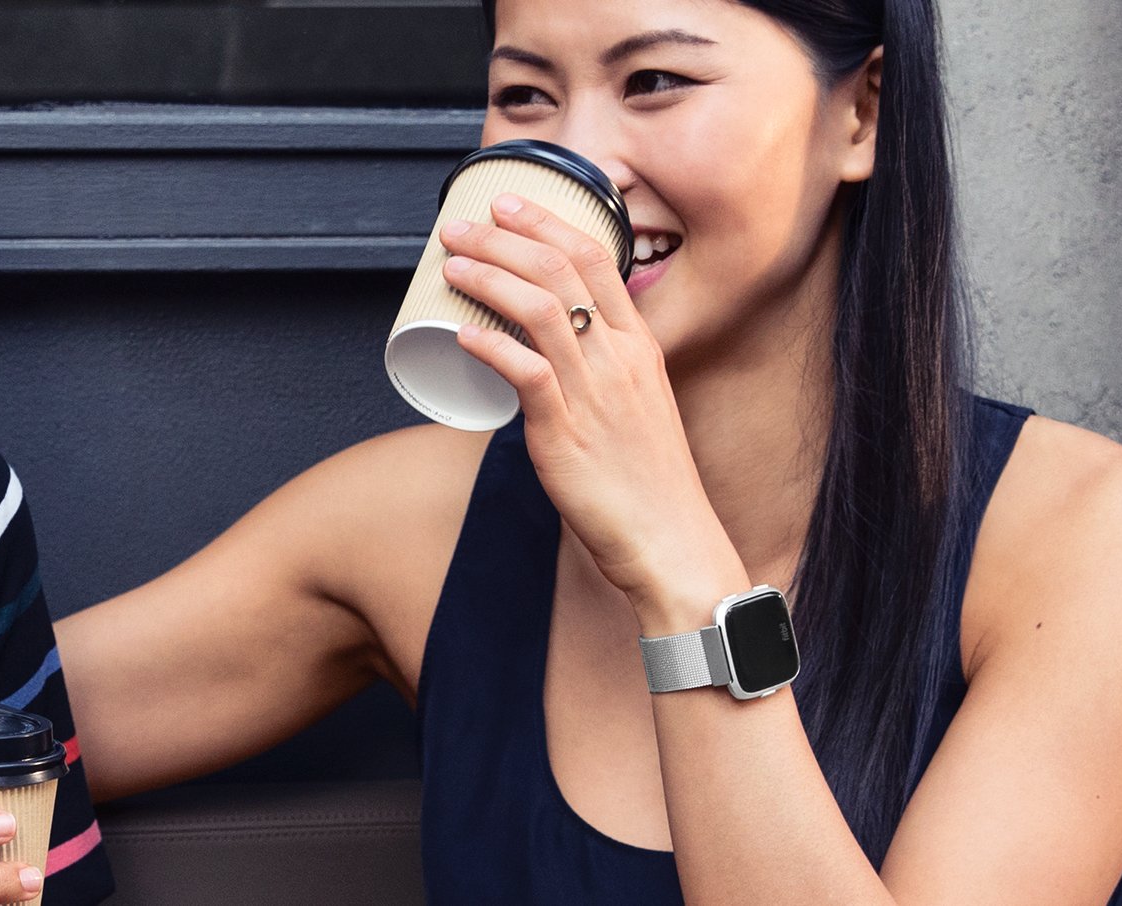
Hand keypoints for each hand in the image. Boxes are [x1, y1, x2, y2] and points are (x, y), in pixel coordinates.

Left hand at [441, 194, 747, 625]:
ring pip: (540, 309)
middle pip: (560, 271)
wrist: (671, 540)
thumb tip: (545, 364)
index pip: (596, 258)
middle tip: (458, 227)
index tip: (506, 206)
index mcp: (640, 345)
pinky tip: (460, 333)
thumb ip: (598, 379)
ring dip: (487, 277)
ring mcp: (595, 392)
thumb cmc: (646, 481)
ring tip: (449, 266)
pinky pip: (526, 372)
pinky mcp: (567, 432)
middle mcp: (620, 358)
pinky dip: (490, 345)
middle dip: (502, 239)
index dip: (547, 223)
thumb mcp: (635, 407)